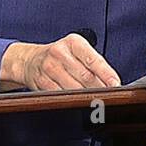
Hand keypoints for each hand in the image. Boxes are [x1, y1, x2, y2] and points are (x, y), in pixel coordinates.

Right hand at [0, 33, 121, 90]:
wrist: (30, 60)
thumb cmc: (60, 56)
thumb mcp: (76, 51)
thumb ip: (93, 63)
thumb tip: (112, 82)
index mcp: (73, 42)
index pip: (93, 59)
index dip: (106, 73)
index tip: (116, 84)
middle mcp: (59, 53)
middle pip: (85, 76)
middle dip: (100, 89)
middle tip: (110, 96)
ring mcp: (49, 68)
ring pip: (74, 88)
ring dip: (87, 97)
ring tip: (97, 101)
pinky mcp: (41, 83)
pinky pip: (60, 95)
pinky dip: (72, 101)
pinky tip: (78, 102)